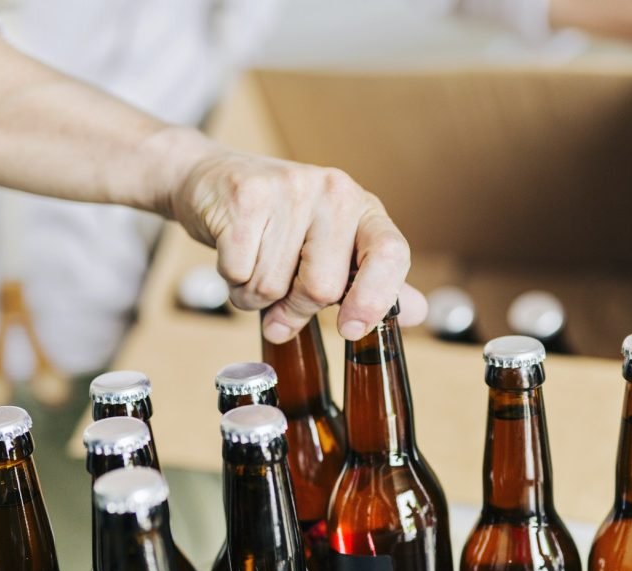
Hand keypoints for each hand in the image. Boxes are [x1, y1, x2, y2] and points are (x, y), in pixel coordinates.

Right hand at [168, 141, 425, 342]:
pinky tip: (232, 257)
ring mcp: (290, 190)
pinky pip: (239, 273)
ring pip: (272, 287)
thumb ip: (372, 281)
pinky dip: (230, 281)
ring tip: (253, 269)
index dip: (375, 299)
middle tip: (279, 299)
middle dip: (292, 308)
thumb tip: (419, 313)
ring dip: (254, 297)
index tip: (350, 330)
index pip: (389, 254)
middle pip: (320, 288)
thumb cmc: (279, 223)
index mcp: (363, 208)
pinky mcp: (246, 196)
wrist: (212, 180)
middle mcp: (334, 192)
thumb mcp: (333, 247)